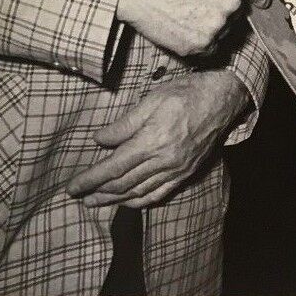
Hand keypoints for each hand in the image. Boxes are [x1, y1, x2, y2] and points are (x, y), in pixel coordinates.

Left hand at [66, 71, 248, 207]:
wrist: (222, 99)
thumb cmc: (186, 93)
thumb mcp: (152, 99)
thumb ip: (125, 123)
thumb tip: (100, 140)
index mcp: (152, 141)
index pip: (113, 167)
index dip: (90, 179)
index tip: (72, 186)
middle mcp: (163, 160)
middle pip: (123, 184)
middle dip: (97, 192)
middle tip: (78, 196)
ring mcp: (176, 169)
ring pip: (138, 192)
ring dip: (114, 200)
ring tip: (95, 202)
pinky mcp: (185, 172)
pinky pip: (158, 193)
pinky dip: (139, 201)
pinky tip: (128, 203)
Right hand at [117, 0, 265, 56]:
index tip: (262, 1)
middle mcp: (230, 4)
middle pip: (238, 12)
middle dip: (225, 6)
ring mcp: (216, 27)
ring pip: (223, 29)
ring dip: (213, 23)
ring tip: (188, 10)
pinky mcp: (200, 45)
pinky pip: (209, 46)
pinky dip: (200, 39)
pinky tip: (184, 24)